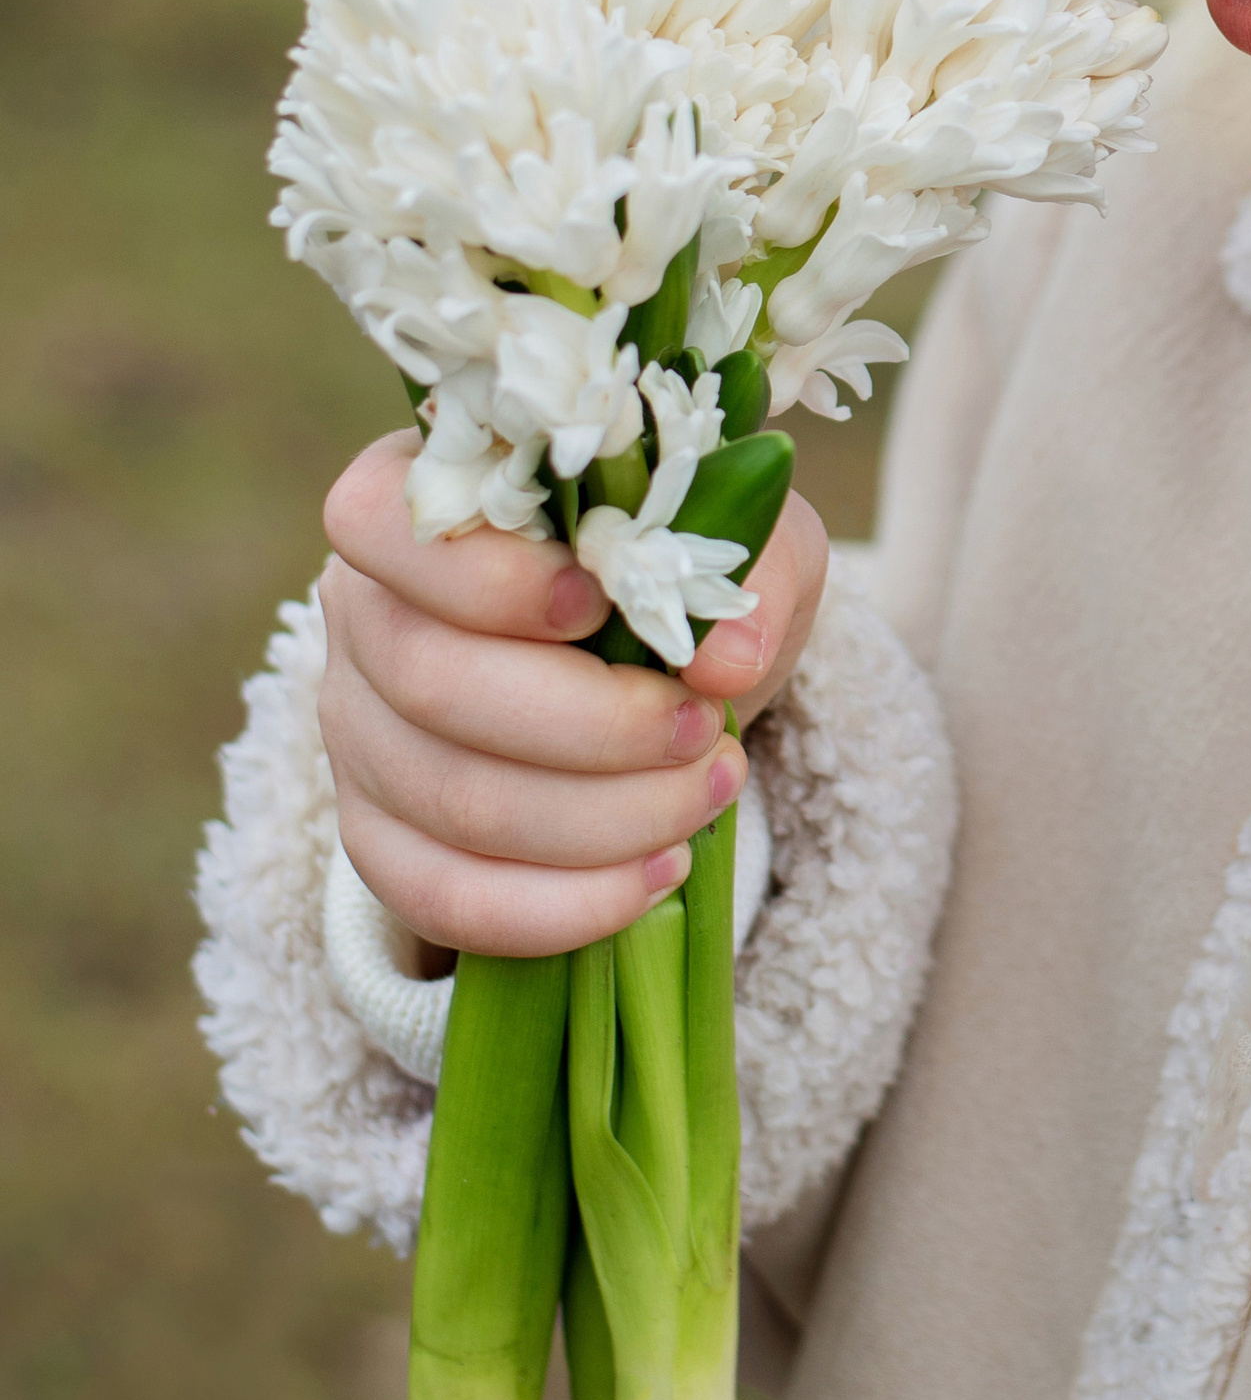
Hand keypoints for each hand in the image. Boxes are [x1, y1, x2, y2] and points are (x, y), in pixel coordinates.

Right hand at [317, 432, 830, 958]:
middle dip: (595, 725)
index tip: (603, 604)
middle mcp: (363, 609)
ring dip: (603, 819)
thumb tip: (727, 657)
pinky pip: (443, 897)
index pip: (382, 522)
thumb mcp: (733, 530)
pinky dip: (560, 905)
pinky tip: (656, 876)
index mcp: (418, 493)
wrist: (658, 671)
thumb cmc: (677, 572)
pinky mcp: (380, 834)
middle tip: (707, 729)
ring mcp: (356, 729)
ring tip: (709, 793)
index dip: (487, 577)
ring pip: (451, 800)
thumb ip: (746, 558)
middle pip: (431, 684)